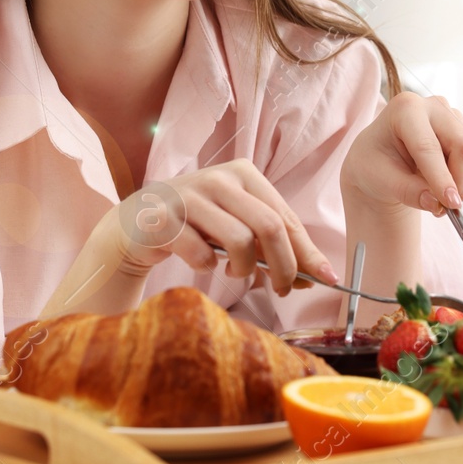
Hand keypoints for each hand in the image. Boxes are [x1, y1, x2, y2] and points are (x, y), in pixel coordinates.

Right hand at [109, 159, 338, 296]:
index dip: (308, 251)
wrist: (136, 223)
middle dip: (284, 266)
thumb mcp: (237, 224)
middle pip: (269, 226)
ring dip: (244, 269)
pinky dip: (208, 268)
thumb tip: (316, 275)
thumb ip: (273, 244)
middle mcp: (218, 178)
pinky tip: (203, 263)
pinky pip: (201, 254)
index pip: (285, 216)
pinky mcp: (163, 219)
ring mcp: (189, 196)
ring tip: (235, 273)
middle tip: (283, 290)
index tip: (327, 279)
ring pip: (239, 241)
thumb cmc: (197, 224)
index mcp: (243, 173)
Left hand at [341, 91, 462, 216]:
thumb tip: (437, 204)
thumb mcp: (380, 179)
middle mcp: (434, 106)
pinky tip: (444, 181)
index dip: (441, 177)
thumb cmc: (375, 162)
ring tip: (436, 195)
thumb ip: (408, 192)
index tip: (450, 204)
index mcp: (405, 109)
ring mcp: (454, 116)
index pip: (427, 146)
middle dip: (459, 182)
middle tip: (447, 207)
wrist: (383, 156)